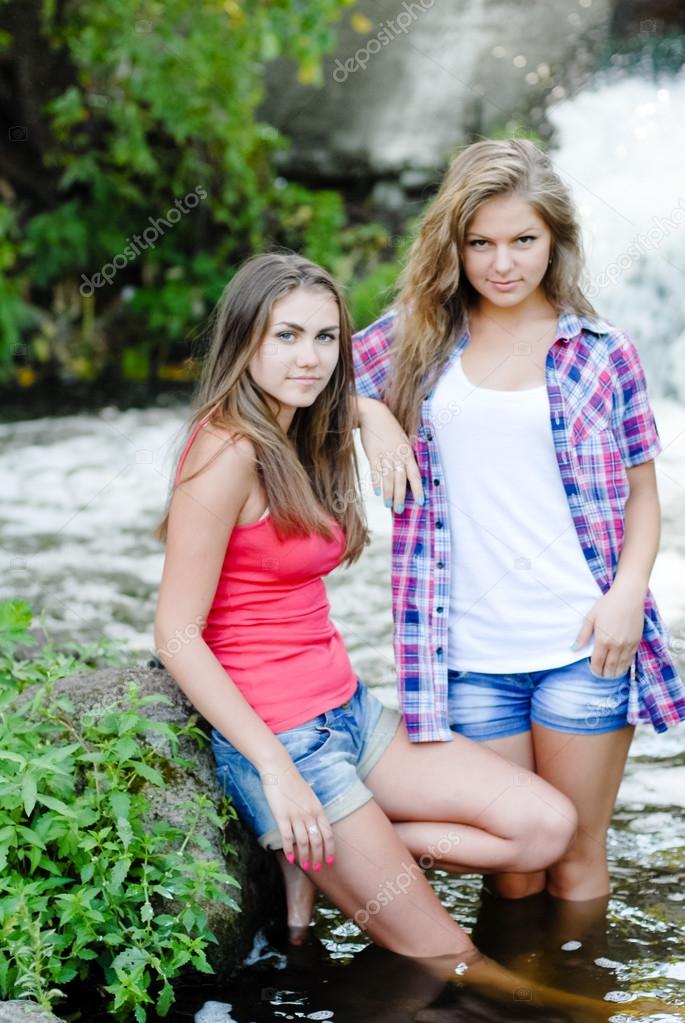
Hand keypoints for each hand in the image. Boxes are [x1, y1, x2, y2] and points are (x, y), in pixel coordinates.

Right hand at [260, 760, 334, 871]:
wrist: (279, 769)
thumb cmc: (293, 782)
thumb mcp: (310, 796)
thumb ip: (313, 811)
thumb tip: (315, 826)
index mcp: (318, 809)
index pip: (328, 834)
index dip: (330, 849)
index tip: (330, 860)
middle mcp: (309, 813)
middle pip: (317, 840)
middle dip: (318, 856)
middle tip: (317, 867)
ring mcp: (295, 815)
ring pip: (303, 842)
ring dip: (305, 856)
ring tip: (305, 865)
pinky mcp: (281, 816)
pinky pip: (287, 837)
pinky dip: (289, 850)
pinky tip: (290, 858)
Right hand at [357, 397, 423, 512]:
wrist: (373, 414)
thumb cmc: (388, 427)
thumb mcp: (402, 439)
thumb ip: (404, 454)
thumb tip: (407, 471)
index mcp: (407, 452)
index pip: (415, 474)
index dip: (418, 489)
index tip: (421, 502)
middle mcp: (397, 455)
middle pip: (401, 480)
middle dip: (401, 496)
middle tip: (400, 510)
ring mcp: (385, 455)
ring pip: (388, 479)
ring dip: (389, 493)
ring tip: (388, 505)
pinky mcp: (372, 454)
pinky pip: (375, 471)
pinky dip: (376, 483)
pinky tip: (377, 492)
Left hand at [573, 583, 644, 676]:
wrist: (628, 596)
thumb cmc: (607, 604)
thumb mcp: (590, 617)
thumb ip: (583, 635)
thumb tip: (574, 649)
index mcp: (603, 640)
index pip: (598, 662)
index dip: (594, 669)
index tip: (592, 670)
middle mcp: (616, 645)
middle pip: (610, 667)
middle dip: (604, 674)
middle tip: (601, 675)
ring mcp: (628, 644)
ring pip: (621, 665)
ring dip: (615, 672)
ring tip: (610, 675)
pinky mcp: (636, 641)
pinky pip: (630, 659)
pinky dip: (625, 665)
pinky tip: (621, 666)